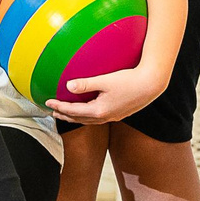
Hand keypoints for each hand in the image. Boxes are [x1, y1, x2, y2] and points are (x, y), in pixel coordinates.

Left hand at [48, 61, 165, 124]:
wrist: (151, 85)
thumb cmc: (129, 80)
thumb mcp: (105, 80)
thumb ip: (86, 84)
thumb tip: (68, 86)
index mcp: (99, 111)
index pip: (73, 111)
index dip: (59, 106)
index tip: (48, 102)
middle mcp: (105, 117)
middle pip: (79, 119)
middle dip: (65, 115)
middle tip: (53, 111)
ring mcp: (113, 116)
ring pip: (89, 120)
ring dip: (76, 117)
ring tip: (68, 113)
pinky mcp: (120, 113)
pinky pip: (98, 117)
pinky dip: (88, 115)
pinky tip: (89, 109)